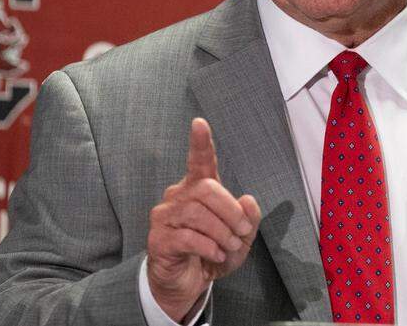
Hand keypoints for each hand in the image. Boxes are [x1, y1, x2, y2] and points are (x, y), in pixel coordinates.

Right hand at [146, 118, 261, 321]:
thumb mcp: (239, 239)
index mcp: (198, 190)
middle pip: (206, 189)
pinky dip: (208, 247)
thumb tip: (248, 200)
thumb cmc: (212, 253)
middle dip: (230, 210)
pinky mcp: (159, 239)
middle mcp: (178, 197)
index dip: (200, 143)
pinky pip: (187, 237)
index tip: (199, 123)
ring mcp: (165, 217)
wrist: (188, 283)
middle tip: (241, 231)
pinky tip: (215, 254)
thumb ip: (248, 219)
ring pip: (197, 214)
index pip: (199, 161)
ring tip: (229, 246)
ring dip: (221, 232)